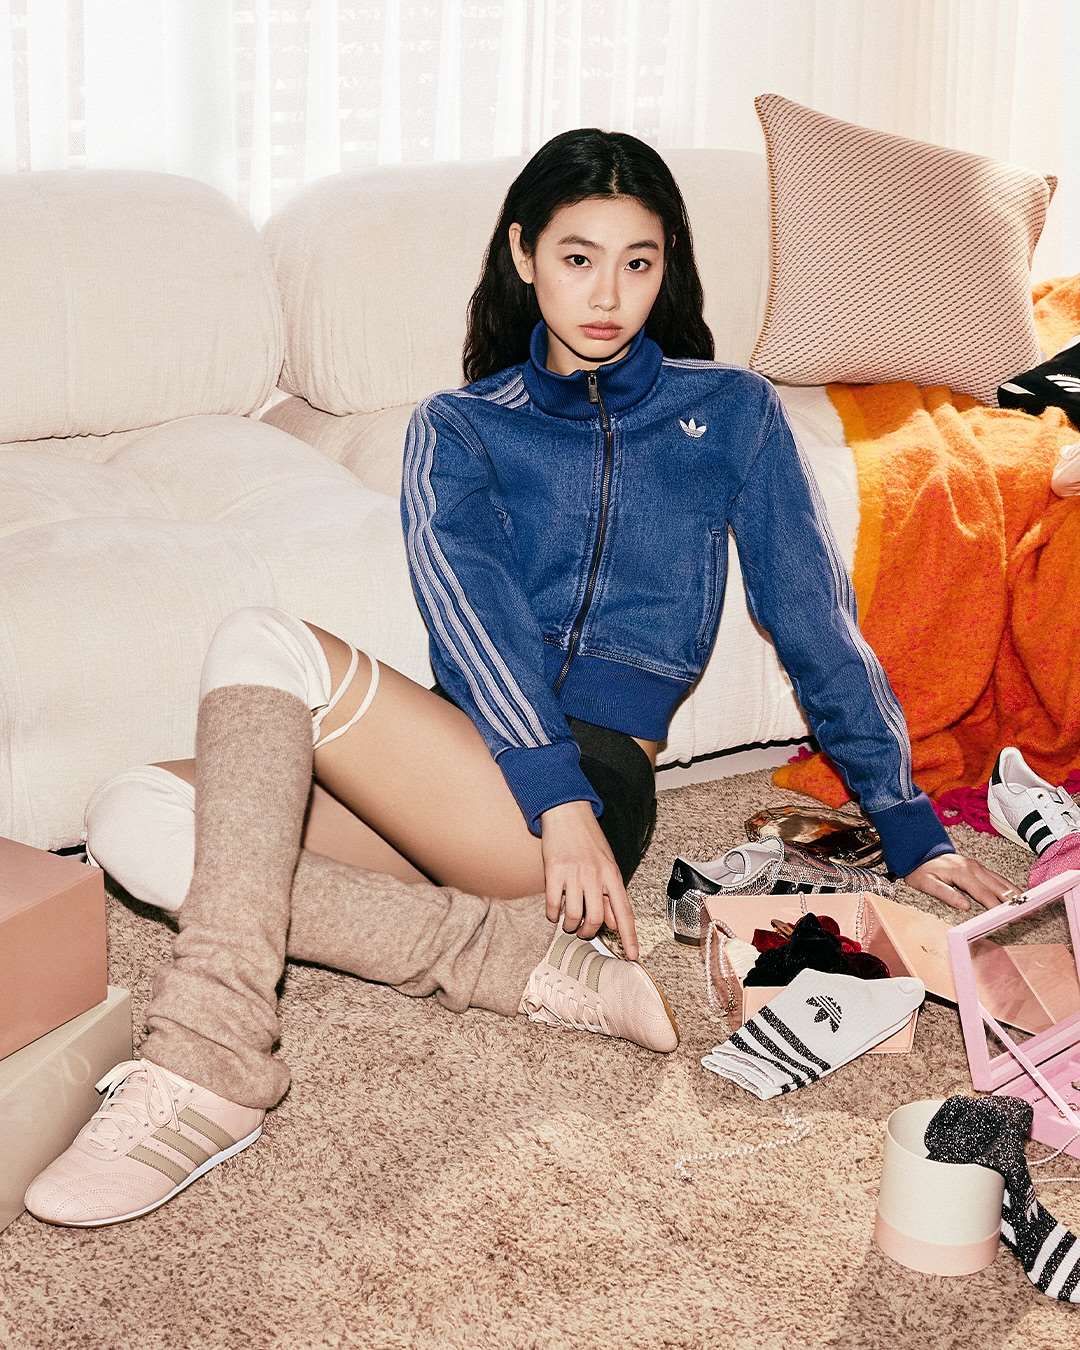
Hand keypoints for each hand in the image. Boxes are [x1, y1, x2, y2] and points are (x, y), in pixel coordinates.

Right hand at [539, 801, 639, 959]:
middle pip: (597, 919)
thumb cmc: (588, 839)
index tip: (632, 956)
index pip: (625, 912)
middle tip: (584, 931)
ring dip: (570, 926)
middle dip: (589, 933)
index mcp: (612, 875)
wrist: (567, 812)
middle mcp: (595, 876)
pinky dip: (552, 914)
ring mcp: (574, 874)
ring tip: (568, 922)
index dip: (629, 937)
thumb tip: (616, 923)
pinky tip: (554, 911)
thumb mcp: (608, 865)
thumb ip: (612, 893)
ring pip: (574, 916)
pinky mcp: (554, 872)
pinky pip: (553, 905)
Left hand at [904, 852, 1022, 911]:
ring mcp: (977, 866)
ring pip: (1001, 881)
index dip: (997, 906)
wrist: (918, 852)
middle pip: (998, 886)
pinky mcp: (978, 867)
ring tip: (1029, 905)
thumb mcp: (926, 883)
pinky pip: (997, 877)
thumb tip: (965, 906)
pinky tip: (1017, 895)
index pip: (983, 893)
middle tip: (1027, 912)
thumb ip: (945, 894)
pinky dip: (1009, 886)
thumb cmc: (921, 870)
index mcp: (962, 873)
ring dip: (1015, 893)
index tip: (1008, 917)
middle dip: (1013, 900)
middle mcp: (973, 868)